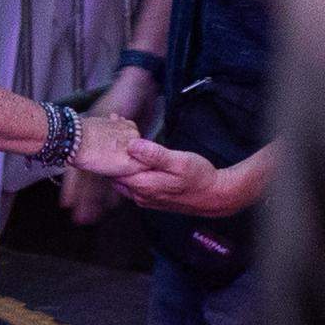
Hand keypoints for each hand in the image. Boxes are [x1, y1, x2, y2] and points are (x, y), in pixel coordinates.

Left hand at [89, 128, 245, 215]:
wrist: (215, 197)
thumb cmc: (199, 177)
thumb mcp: (180, 162)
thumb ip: (154, 155)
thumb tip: (131, 145)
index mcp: (143, 185)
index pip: (114, 168)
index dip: (110, 147)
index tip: (111, 126)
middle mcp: (139, 195)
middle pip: (115, 174)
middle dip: (112, 152)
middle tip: (114, 126)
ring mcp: (144, 198)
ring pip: (122, 178)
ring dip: (119, 160)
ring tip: (121, 135)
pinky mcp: (150, 197)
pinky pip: (132, 182)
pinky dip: (128, 167)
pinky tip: (133, 153)